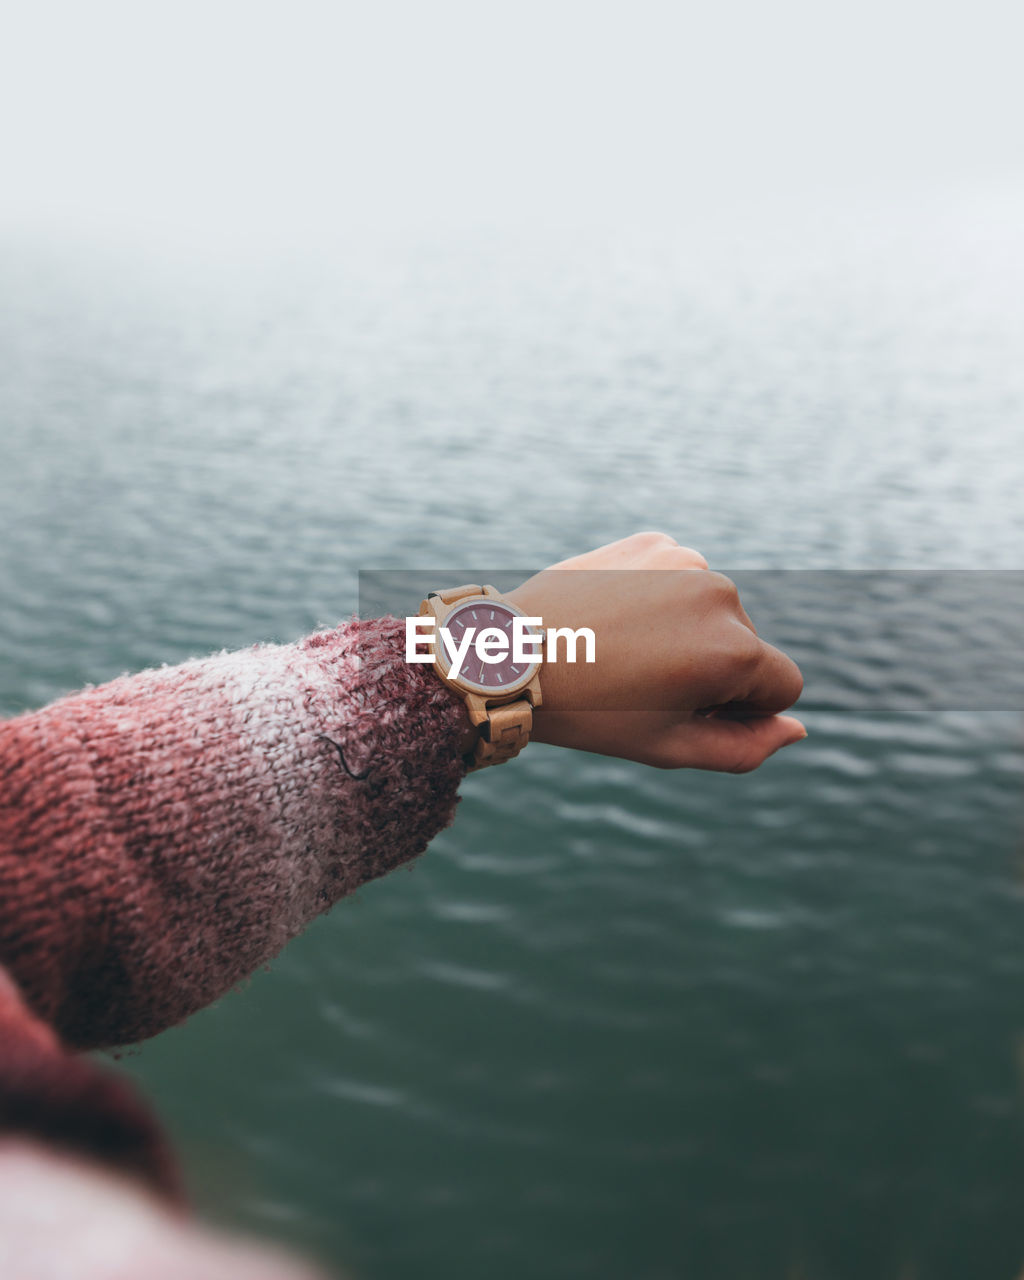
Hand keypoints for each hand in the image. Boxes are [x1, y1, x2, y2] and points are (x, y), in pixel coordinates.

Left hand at [503, 531, 805, 771]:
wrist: (510, 655)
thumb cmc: (592, 711)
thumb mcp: (670, 747)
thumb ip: (746, 748)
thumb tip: (796, 728)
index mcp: (733, 652)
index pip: (783, 686)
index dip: (741, 709)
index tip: (686, 710)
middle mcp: (721, 596)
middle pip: (747, 646)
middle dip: (712, 669)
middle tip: (643, 684)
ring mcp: (686, 561)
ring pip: (714, 610)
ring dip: (687, 631)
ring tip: (625, 649)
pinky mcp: (654, 542)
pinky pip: (681, 577)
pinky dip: (661, 598)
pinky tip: (617, 617)